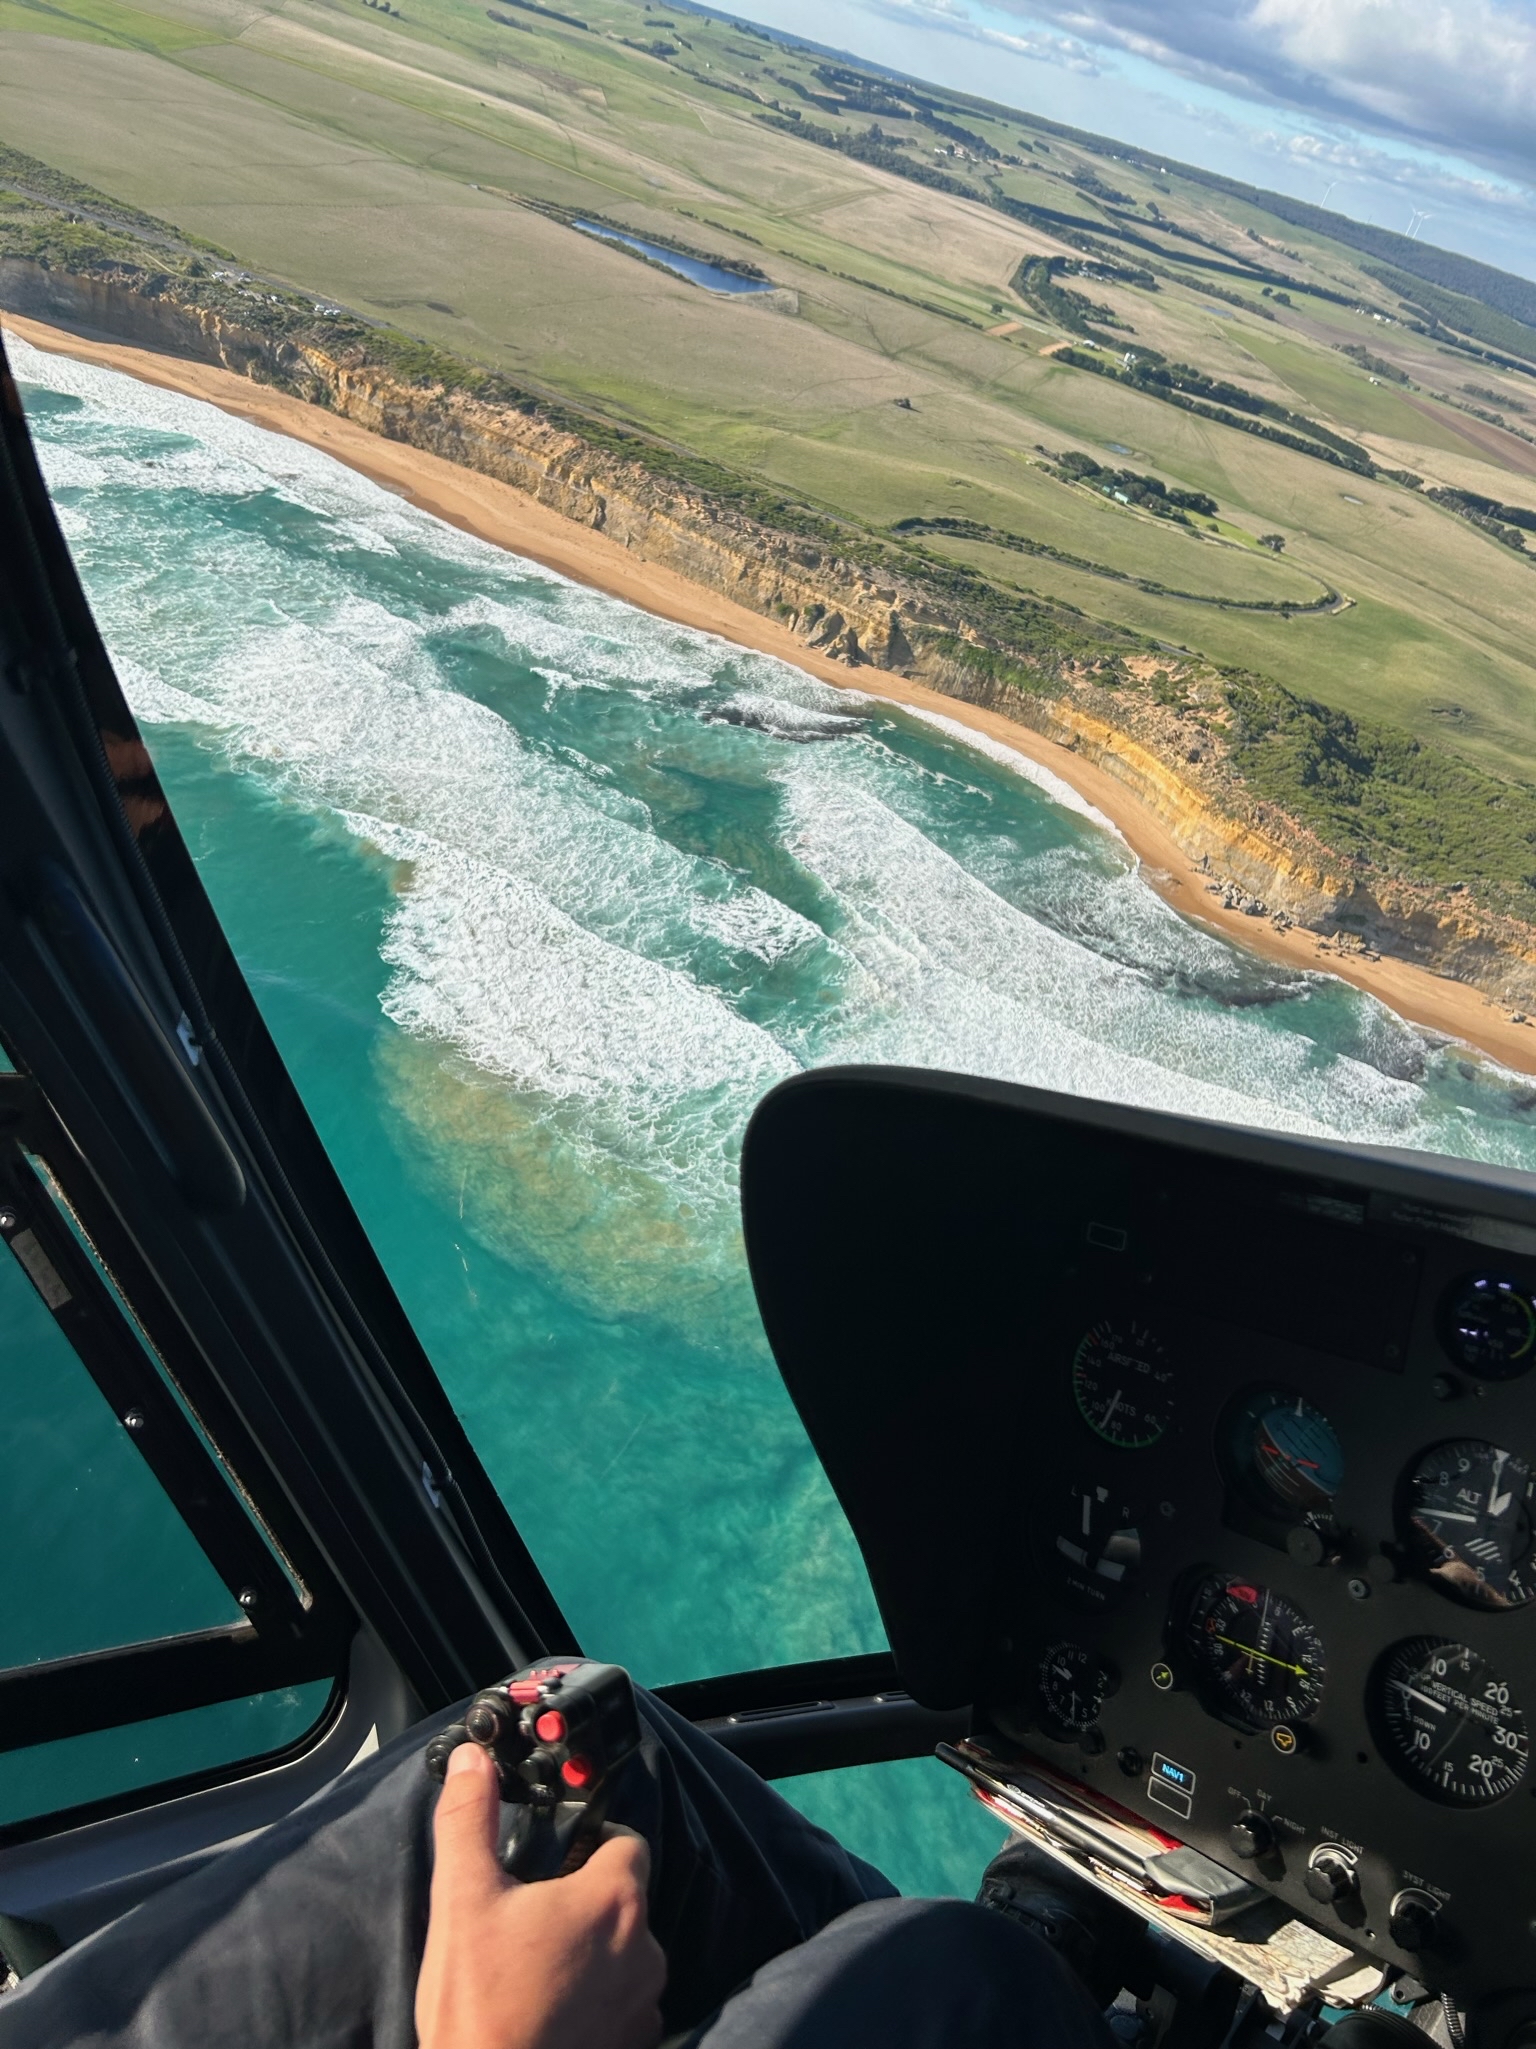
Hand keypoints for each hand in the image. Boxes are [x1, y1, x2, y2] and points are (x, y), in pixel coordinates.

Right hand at [416, 1741, 665, 2048]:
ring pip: (627, 1953)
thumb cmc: (480, 2001)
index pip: (625, 1841)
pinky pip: (626, 2004)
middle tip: (532, 1919)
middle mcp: (645, 1947)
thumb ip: (468, 1819)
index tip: (554, 1860)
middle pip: (624, 1899)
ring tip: (538, 1969)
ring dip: (595, 1953)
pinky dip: (600, 2001)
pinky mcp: (636, 2045)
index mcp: (614, 1898)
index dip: (591, 1842)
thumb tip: (471, 1760)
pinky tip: (554, 2009)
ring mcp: (644, 2003)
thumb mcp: (463, 1898)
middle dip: (586, 1901)